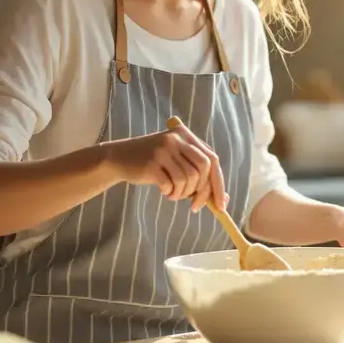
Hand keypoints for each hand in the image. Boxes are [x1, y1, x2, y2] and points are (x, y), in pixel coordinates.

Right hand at [106, 124, 226, 211]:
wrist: (119, 158)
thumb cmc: (153, 163)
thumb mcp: (177, 163)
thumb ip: (200, 177)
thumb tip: (224, 200)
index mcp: (186, 136)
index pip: (212, 159)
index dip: (218, 184)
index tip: (221, 205)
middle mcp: (176, 140)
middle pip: (203, 169)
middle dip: (202, 192)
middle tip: (195, 206)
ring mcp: (163, 150)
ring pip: (187, 179)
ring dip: (182, 194)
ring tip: (173, 194)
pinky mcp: (151, 163)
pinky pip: (170, 185)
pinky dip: (170, 193)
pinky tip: (163, 191)